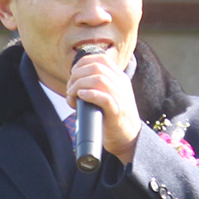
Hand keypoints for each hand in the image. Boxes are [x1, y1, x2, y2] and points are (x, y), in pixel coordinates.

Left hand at [65, 48, 141, 162]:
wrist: (129, 139)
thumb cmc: (112, 118)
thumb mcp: (107, 97)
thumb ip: (94, 89)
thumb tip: (71, 90)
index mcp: (120, 78)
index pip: (102, 59)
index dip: (83, 63)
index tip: (73, 74)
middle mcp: (121, 85)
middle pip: (97, 68)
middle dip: (77, 75)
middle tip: (70, 88)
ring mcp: (121, 98)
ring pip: (99, 80)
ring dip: (80, 85)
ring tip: (72, 95)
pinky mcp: (117, 112)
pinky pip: (105, 98)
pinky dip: (90, 94)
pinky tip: (81, 97)